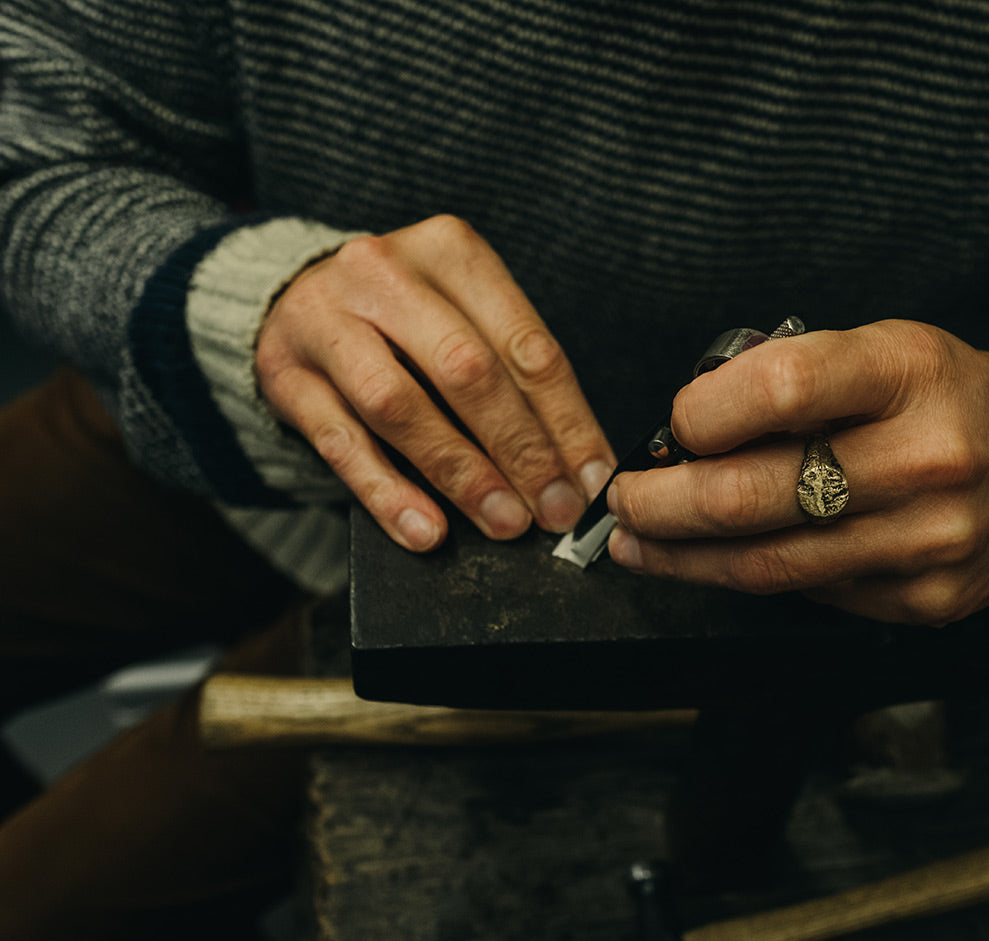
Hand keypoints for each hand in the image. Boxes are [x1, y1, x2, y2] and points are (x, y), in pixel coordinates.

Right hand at [256, 215, 614, 550]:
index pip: (525, 345)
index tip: (591, 477)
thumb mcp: (463, 318)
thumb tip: (574, 468)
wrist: (292, 300)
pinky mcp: (284, 373)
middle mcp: (385, 272)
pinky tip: (426, 530)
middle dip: (521, 451)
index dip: (566, 420)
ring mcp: (326, 319)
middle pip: (468, 372)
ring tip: (503, 522)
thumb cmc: (405, 320)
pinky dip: (389, 494)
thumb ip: (513, 377)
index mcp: (450, 251)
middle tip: (554, 510)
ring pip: (401, 406)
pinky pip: (342, 443)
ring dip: (461, 474)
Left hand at [604, 320, 988, 624]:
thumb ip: (801, 378)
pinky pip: (814, 595)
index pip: (780, 388)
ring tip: (640, 544)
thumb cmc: (969, 396)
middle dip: (665, 505)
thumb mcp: (896, 349)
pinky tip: (721, 563)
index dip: (703, 412)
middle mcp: (928, 459)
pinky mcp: (930, 603)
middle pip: (757, 496)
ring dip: (687, 559)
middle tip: (621, 501)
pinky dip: (755, 578)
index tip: (675, 423)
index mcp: (913, 372)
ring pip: (773, 565)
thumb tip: (689, 429)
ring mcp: (931, 543)